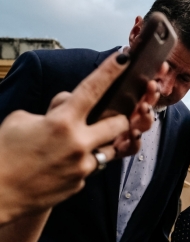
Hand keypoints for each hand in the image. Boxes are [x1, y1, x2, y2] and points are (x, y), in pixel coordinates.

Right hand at [0, 52, 159, 223]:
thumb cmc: (5, 151)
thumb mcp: (21, 120)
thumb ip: (52, 108)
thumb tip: (68, 102)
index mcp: (62, 121)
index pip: (93, 89)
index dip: (111, 71)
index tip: (126, 57)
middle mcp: (79, 143)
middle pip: (119, 124)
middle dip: (118, 119)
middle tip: (107, 117)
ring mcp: (83, 166)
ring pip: (110, 149)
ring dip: (102, 143)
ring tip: (78, 143)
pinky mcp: (81, 184)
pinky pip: (92, 168)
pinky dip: (82, 162)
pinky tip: (62, 163)